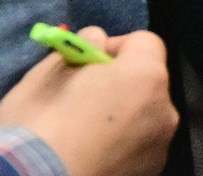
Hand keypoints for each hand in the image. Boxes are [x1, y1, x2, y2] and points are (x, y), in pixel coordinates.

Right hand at [0, 29, 174, 175]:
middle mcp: (165, 109)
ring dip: (121, 115)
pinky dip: (121, 145)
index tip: (85, 63)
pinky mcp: (150, 171)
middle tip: (80, 99)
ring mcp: (160, 145)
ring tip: (82, 132)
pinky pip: (138, 145)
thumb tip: (96, 39)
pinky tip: (90, 153)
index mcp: (145, 76)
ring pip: (144, 115)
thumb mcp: (45, 76)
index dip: (113, 47)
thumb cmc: (38, 127)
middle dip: (119, 83)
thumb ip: (80, 50)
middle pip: (146, 81)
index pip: (144, 42)